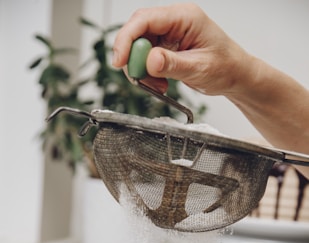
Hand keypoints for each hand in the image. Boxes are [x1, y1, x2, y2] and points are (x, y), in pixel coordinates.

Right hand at [112, 3, 252, 96]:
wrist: (235, 76)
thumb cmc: (226, 67)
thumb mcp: (199, 68)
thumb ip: (173, 64)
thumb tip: (150, 60)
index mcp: (184, 17)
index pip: (145, 20)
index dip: (127, 39)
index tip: (120, 61)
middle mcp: (175, 21)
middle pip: (138, 31)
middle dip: (133, 57)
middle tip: (138, 78)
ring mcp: (170, 33)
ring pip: (140, 47)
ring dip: (142, 69)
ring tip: (156, 85)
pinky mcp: (167, 47)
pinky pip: (148, 58)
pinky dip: (149, 73)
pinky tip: (160, 83)